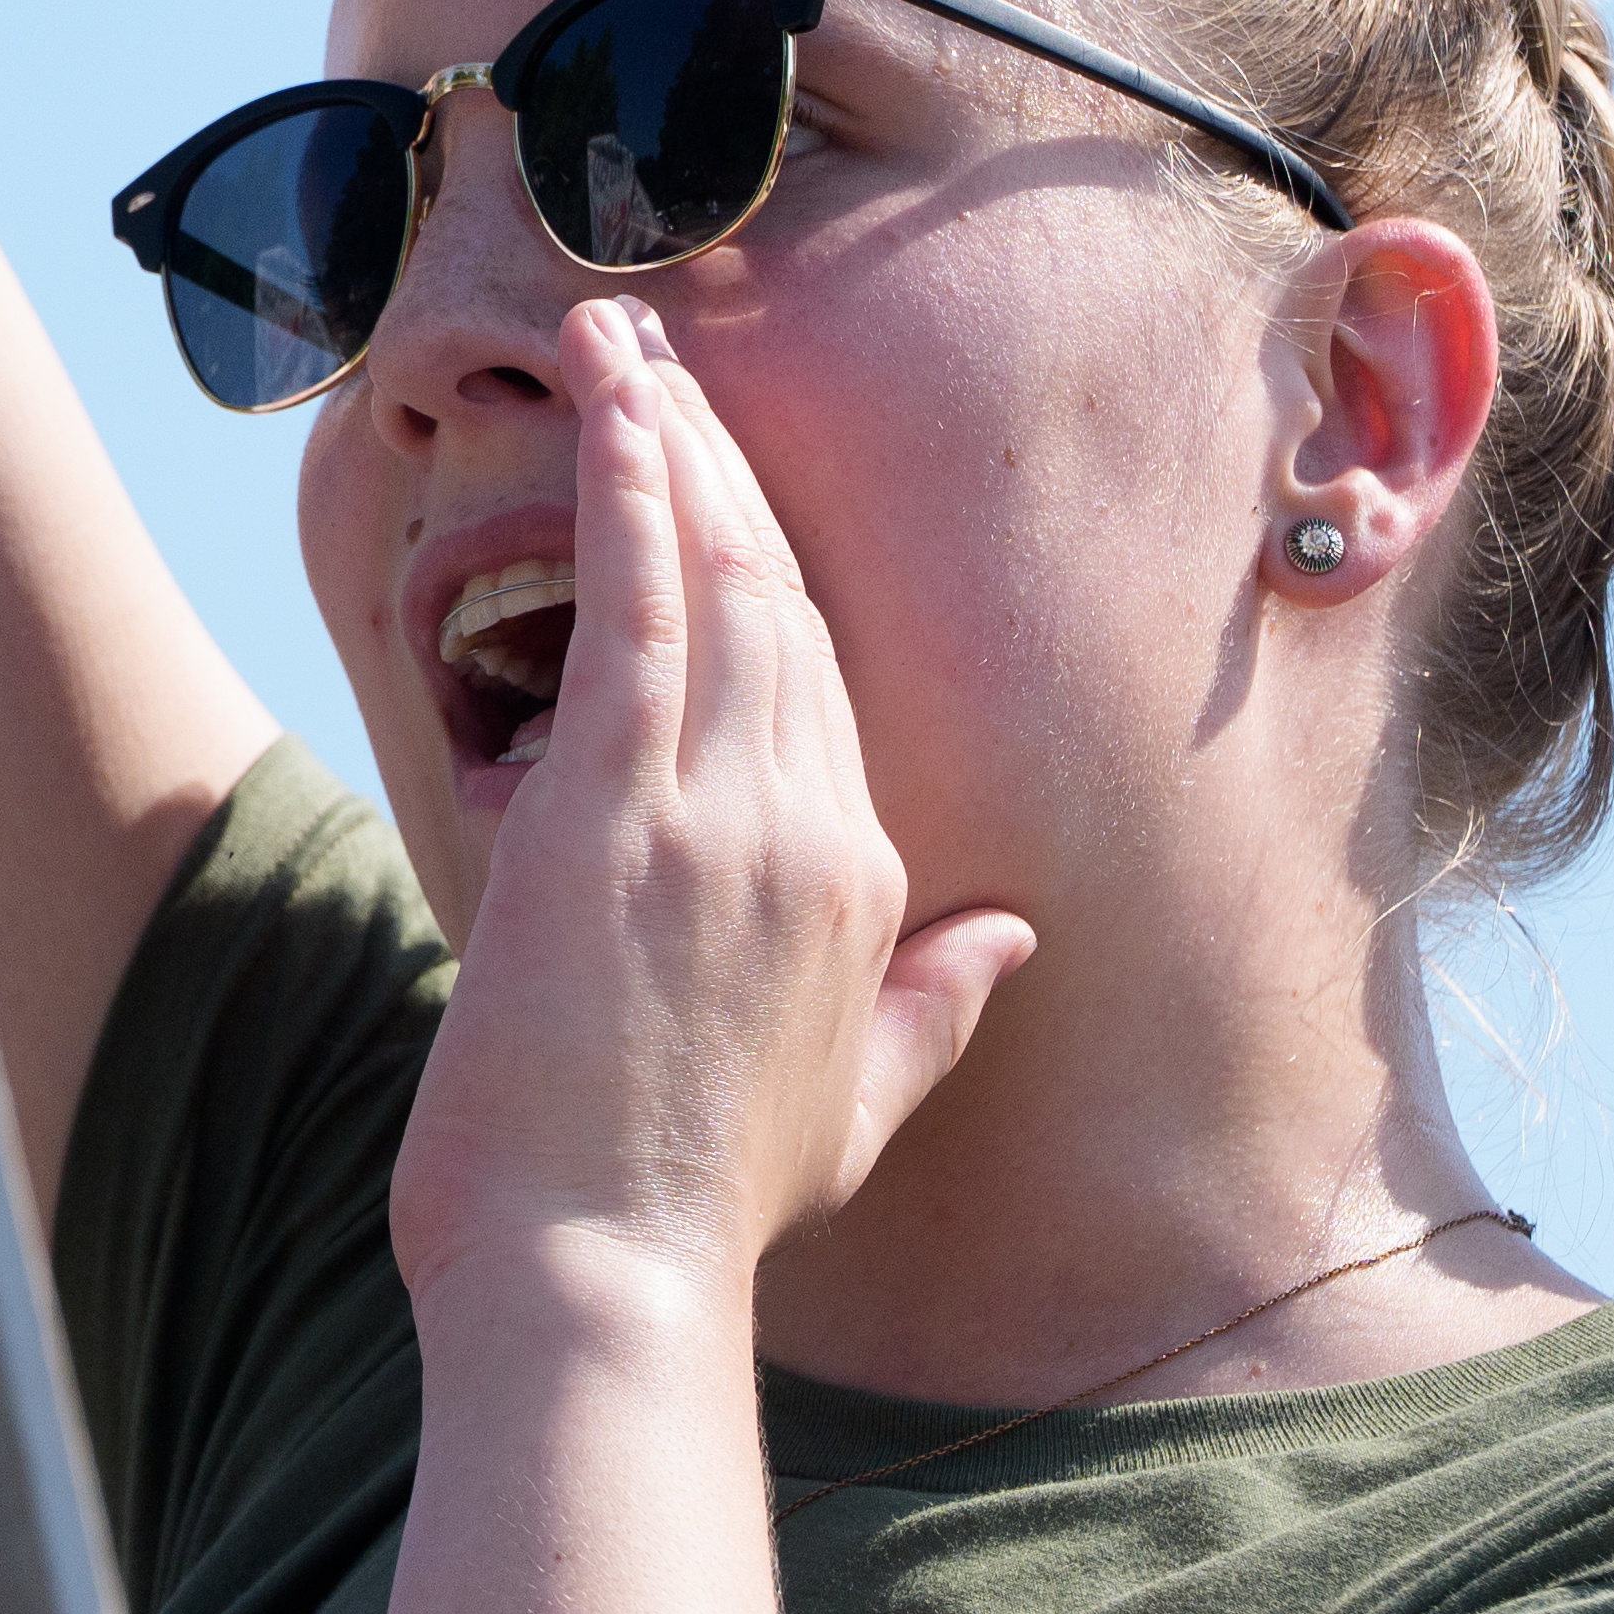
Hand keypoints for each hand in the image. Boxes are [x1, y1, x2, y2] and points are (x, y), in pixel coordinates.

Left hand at [384, 302, 1030, 1350]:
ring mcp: (722, 811)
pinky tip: (610, 406)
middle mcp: (814, 827)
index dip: (781, 559)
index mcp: (871, 883)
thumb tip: (1012, 939)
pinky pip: (640, 604)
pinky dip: (632, 490)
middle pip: (786, 598)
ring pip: (719, 575)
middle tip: (665, 352)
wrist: (601, 1273)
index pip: (828, 682)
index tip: (732, 473)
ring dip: (670, 440)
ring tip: (621, 339)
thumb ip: (939, 1005)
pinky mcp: (621, 809)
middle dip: (728, 463)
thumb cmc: (699, 1207)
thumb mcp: (858, 1104)